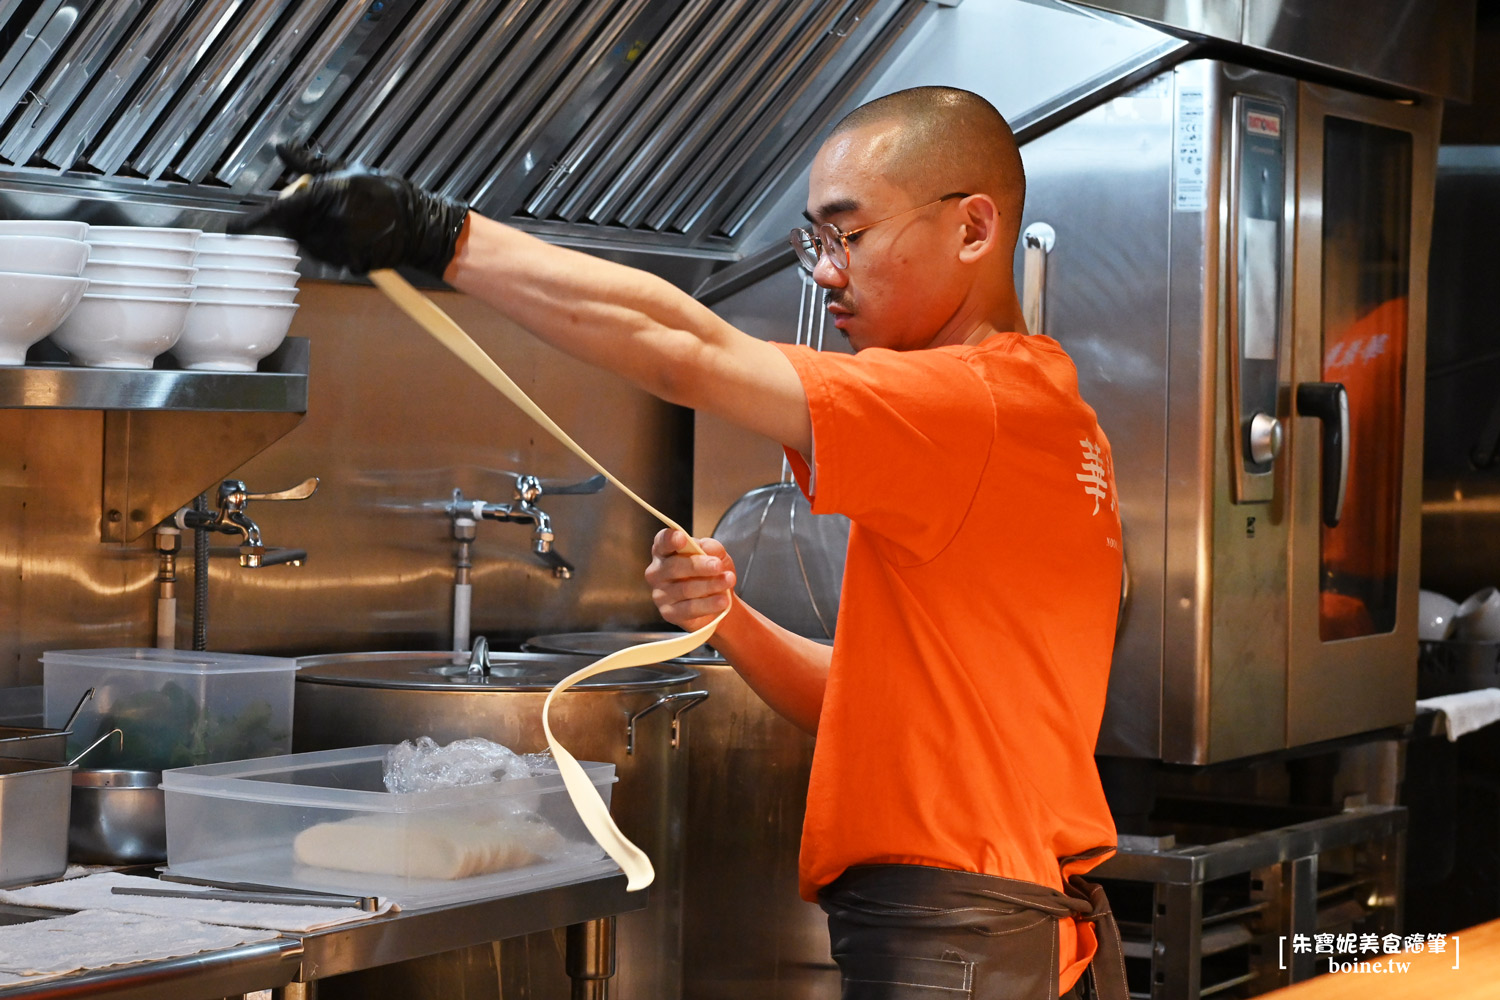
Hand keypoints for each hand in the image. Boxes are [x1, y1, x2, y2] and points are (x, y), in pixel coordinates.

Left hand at [229, 144, 468, 277]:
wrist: (420, 225)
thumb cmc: (387, 195)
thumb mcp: (349, 171)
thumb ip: (312, 164)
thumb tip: (283, 147)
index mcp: (327, 195)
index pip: (280, 211)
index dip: (253, 222)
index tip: (233, 230)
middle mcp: (331, 223)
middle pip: (293, 227)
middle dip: (299, 219)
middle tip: (325, 207)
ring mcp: (341, 246)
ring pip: (309, 243)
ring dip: (315, 232)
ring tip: (345, 220)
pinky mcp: (350, 263)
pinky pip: (328, 256)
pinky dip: (332, 246)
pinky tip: (353, 234)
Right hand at [645, 529, 735, 631]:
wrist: (719, 602)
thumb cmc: (711, 573)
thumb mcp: (716, 555)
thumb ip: (712, 548)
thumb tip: (706, 547)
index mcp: (664, 551)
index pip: (662, 542)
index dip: (670, 539)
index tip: (682, 538)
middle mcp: (657, 572)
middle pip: (674, 566)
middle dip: (698, 565)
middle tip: (718, 565)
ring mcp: (661, 594)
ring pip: (684, 589)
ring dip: (709, 585)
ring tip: (728, 581)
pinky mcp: (669, 613)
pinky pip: (689, 608)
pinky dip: (708, 604)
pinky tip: (722, 600)